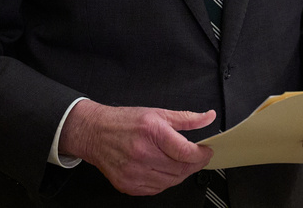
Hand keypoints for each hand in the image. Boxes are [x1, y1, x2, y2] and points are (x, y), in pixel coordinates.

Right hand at [58, 100, 214, 195]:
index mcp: (152, 133)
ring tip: (181, 163)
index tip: (206, 151)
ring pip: (170, 182)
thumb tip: (207, 118)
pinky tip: (164, 170)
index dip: (201, 154)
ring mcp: (134, 172)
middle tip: (197, 157)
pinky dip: (165, 181)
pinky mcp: (128, 185)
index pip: (185, 152)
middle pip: (180, 169)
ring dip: (181, 174)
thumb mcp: (157, 113)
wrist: (95, 133)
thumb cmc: (124, 122)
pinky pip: (156, 189)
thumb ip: (186, 118)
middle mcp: (142, 154)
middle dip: (194, 164)